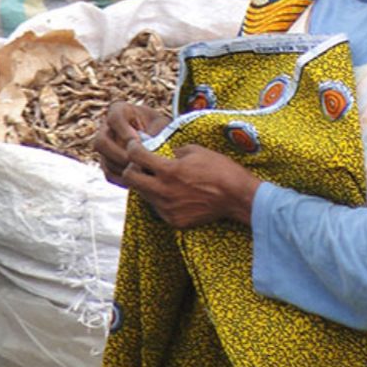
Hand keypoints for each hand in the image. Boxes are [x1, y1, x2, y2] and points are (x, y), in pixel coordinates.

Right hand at [93, 100, 169, 186]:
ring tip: (142, 172)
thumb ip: (153, 134)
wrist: (165, 142)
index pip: (114, 118)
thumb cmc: (163, 129)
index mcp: (119, 111)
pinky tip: (139, 180)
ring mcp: (105, 148)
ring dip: (123, 168)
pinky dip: (123, 179)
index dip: (123, 131)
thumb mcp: (161, 126)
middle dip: (118, 154)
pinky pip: (110, 174)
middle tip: (136, 161)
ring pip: (105, 161)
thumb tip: (149, 149)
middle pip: (101, 142)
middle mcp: (107, 128)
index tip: (137, 141)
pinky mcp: (108, 165)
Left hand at [121, 141, 260, 228]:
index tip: (135, 145)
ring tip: (160, 178)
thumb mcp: (196, 150)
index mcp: (169, 170)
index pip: (137, 157)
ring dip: (146, 184)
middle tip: (140, 164)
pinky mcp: (173, 220)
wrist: (236, 196)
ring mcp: (167, 209)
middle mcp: (163, 191)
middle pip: (131, 179)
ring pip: (143, 195)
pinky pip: (157, 208)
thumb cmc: (219, 169)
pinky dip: (160, 198)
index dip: (132, 148)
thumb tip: (163, 153)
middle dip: (132, 168)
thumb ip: (174, 151)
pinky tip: (173, 193)